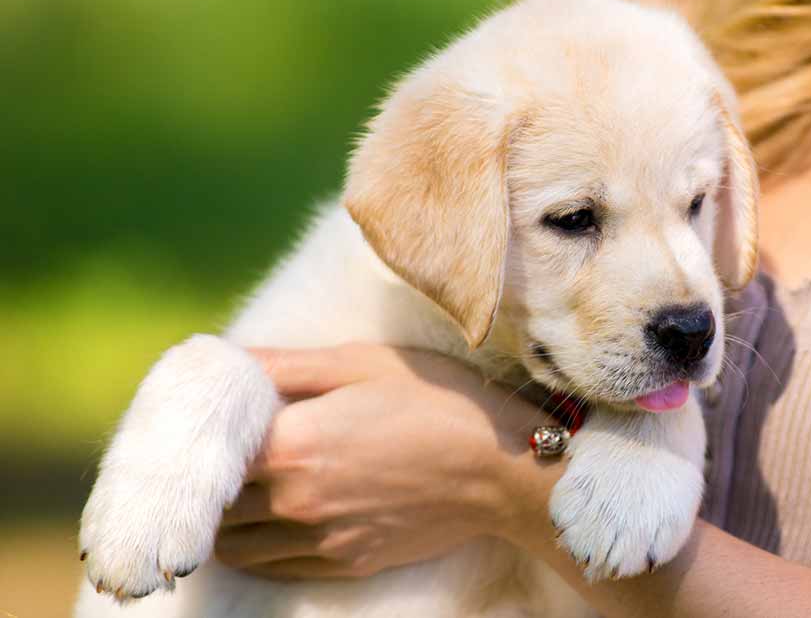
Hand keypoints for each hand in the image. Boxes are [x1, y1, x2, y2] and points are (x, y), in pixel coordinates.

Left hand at [213, 343, 560, 579]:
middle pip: (211, 505)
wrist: (501, 469)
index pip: (205, 451)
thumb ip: (283, 364)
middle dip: (207, 482)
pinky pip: (272, 567)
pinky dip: (259, 548)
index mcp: (290, 443)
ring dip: (225, 521)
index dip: (195, 436)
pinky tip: (276, 519)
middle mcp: (293, 499)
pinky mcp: (344, 562)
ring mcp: (318, 538)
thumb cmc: (437, 402)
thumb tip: (220, 358)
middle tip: (222, 457)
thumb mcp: (362, 362)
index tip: (201, 422)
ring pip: (233, 546)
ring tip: (244, 492)